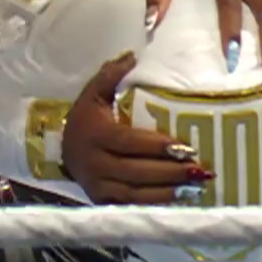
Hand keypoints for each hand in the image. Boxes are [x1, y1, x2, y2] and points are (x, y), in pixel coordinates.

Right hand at [60, 53, 209, 203]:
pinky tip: (178, 198)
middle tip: (199, 169)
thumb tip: (133, 55)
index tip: (184, 146)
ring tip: (195, 186)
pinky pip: (132, 206)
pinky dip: (155, 204)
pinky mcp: (103, 202)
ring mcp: (98, 187)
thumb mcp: (93, 94)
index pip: (129, 142)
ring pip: (136, 194)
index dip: (156, 146)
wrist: (62, 149)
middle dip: (169, 172)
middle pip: (136, 171)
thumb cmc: (84, 119)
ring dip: (167, 192)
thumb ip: (111, 74)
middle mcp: (95, 164)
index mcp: (95, 135)